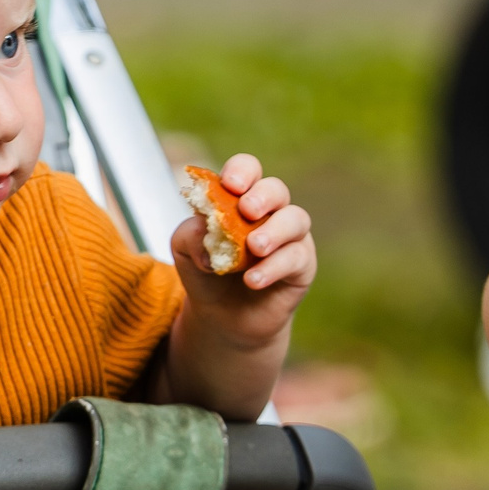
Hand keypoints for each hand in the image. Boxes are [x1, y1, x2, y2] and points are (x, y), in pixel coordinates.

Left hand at [169, 153, 313, 336]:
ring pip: (296, 219)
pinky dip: (274, 266)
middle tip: (246, 211)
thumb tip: (207, 228)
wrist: (221, 319)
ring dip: (274, 231)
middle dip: (262, 196)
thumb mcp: (186, 252)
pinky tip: (253, 279)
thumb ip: (190, 234)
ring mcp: (290, 237)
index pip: (247, 170)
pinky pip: (297, 257)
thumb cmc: (206, 275)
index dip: (242, 171)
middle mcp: (269, 212)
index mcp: (240, 198)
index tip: (230, 185)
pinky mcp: (302, 265)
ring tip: (254, 247)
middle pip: (276, 189)